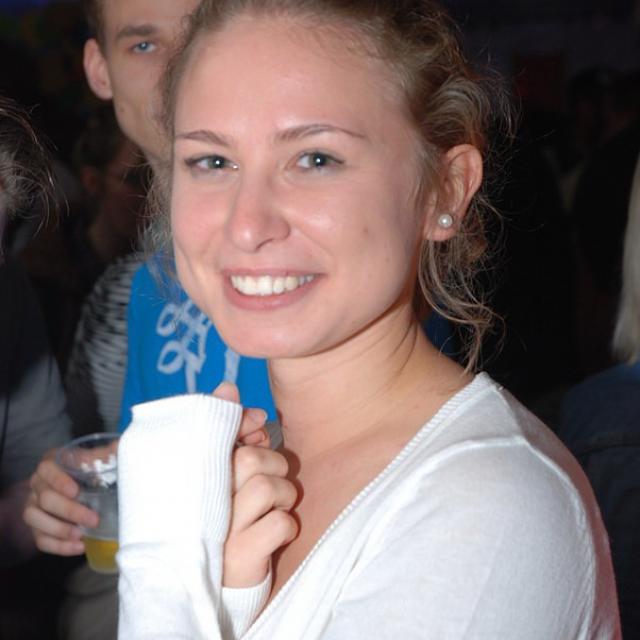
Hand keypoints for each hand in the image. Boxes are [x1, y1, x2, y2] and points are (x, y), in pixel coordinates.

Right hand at [23, 450, 97, 555]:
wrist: (87, 485)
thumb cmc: (93, 469)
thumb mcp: (100, 458)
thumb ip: (107, 454)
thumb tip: (119, 448)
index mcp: (51, 463)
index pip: (47, 469)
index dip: (59, 481)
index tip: (76, 492)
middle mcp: (37, 484)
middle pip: (45, 499)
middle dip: (69, 511)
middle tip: (93, 519)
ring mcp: (33, 506)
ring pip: (35, 519)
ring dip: (59, 530)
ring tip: (81, 535)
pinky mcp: (37, 526)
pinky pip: (39, 539)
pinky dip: (58, 546)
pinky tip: (78, 547)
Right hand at [212, 383, 297, 587]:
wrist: (211, 589)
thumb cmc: (223, 520)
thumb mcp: (223, 476)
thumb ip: (227, 431)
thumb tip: (227, 386)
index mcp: (196, 476)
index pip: (220, 433)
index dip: (245, 424)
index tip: (258, 429)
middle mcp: (203, 501)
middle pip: (251, 458)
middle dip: (274, 464)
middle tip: (271, 481)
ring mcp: (220, 529)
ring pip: (269, 487)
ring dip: (284, 497)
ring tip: (273, 510)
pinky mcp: (240, 557)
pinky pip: (281, 523)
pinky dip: (287, 527)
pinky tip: (275, 536)